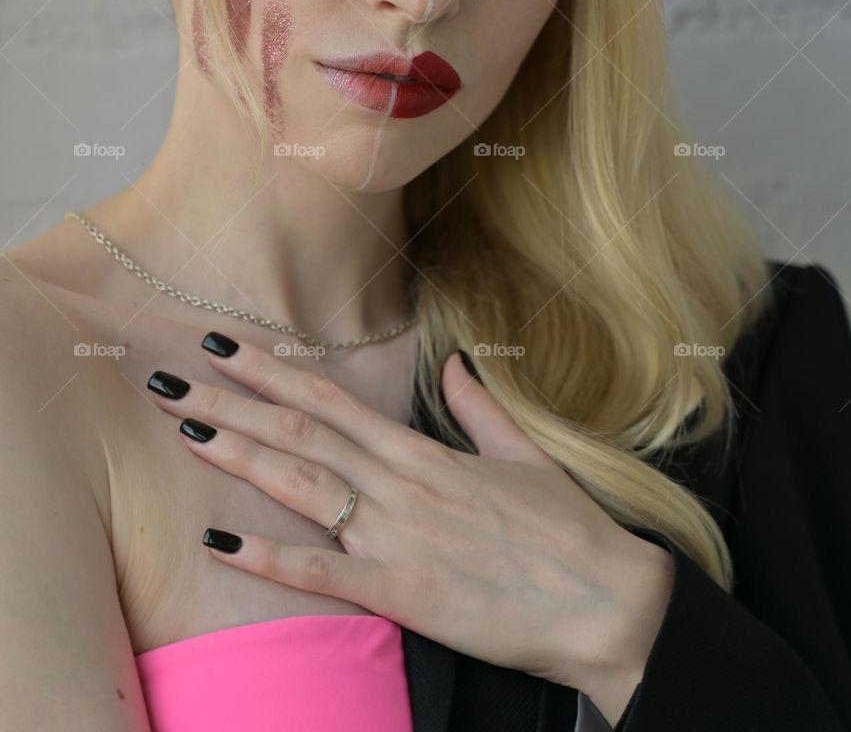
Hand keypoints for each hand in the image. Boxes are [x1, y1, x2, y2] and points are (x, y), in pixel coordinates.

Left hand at [146, 335, 671, 696]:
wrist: (605, 601)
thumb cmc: (567, 530)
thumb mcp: (523, 454)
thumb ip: (479, 407)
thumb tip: (453, 364)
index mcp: (423, 452)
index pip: (331, 400)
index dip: (272, 371)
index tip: (224, 346)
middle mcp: (400, 484)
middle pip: (300, 433)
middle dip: (231, 402)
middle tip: (171, 377)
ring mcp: (398, 535)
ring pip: (302, 485)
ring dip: (240, 455)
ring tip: (186, 428)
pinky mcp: (402, 592)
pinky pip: (324, 571)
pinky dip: (270, 557)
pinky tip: (222, 540)